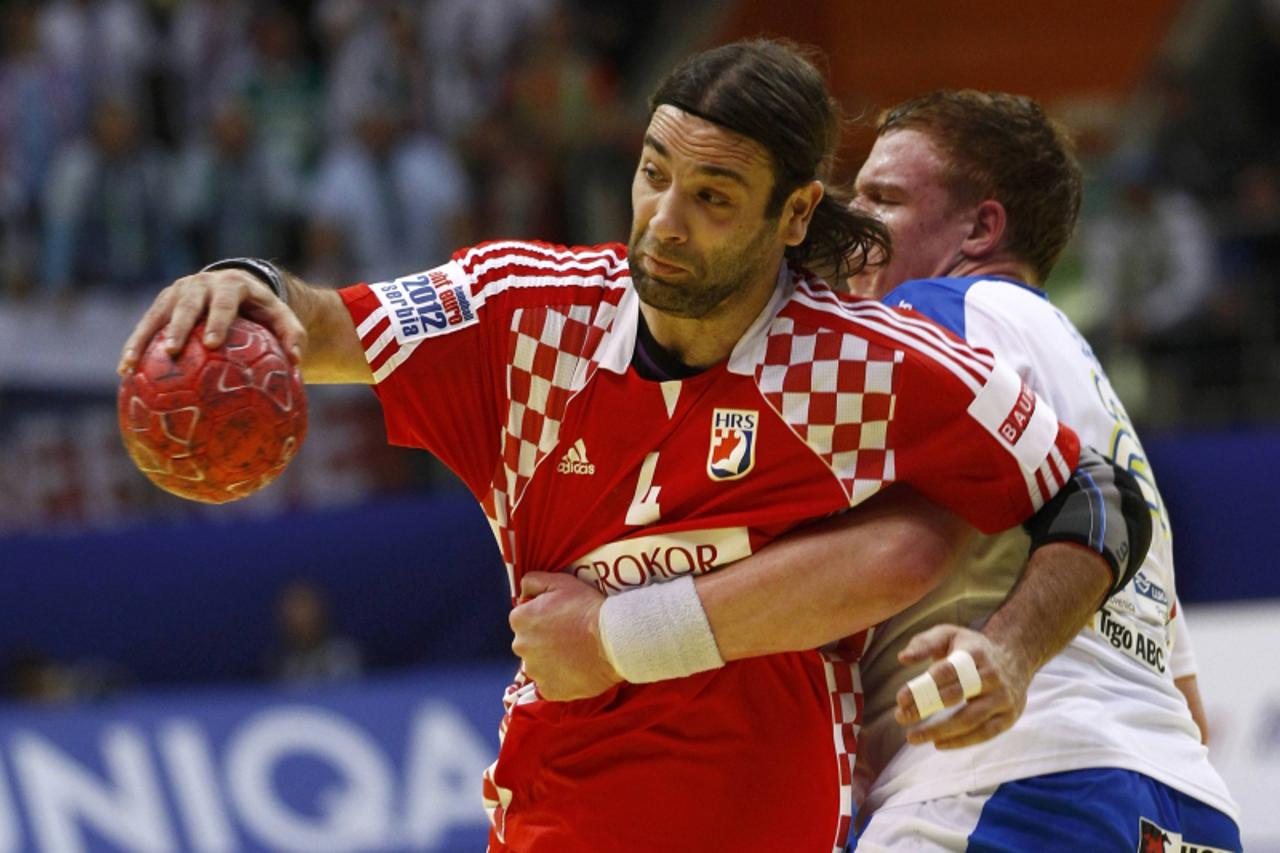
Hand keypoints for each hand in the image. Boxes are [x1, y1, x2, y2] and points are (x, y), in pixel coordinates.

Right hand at [117, 269, 304, 374]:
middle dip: (178, 326)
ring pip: (158, 314)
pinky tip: (124, 371)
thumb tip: (297, 363)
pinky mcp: (163, 303)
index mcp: (232, 285)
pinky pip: (146, 325)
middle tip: (173, 350)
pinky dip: (135, 345)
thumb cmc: (262, 310)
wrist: (236, 286)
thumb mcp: (281, 317)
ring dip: (144, 338)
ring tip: (132, 365)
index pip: (224, 301)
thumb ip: (292, 335)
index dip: (217, 320)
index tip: (212, 343)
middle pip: (187, 304)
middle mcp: (201, 284)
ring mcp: (178, 291)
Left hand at [509, 572, 621, 700]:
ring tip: (576, 653)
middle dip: (543, 640)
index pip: (523, 618)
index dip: (542, 617)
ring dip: (551, 660)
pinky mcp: (549, 690)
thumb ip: (533, 581)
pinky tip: (577, 669)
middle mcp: (520, 646)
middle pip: (528, 642)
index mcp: (520, 619)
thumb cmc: (586, 607)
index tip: (560, 618)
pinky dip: (561, 678)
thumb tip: (523, 594)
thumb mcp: (560, 581)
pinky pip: (550, 684)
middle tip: (569, 636)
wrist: (613, 638)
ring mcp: (535, 671)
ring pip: (538, 664)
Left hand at [893, 624, 1031, 749]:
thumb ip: (924, 643)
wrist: (1016, 657)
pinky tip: (938, 744)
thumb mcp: (949, 635)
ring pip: (971, 719)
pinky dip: (961, 742)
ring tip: (913, 737)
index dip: (923, 685)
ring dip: (940, 731)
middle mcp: (992, 675)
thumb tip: (903, 658)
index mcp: (974, 652)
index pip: (947, 670)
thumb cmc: (970, 649)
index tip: (900, 699)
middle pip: (957, 695)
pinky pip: (985, 733)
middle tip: (901, 718)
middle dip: (927, 708)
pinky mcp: (1008, 716)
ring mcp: (1003, 697)